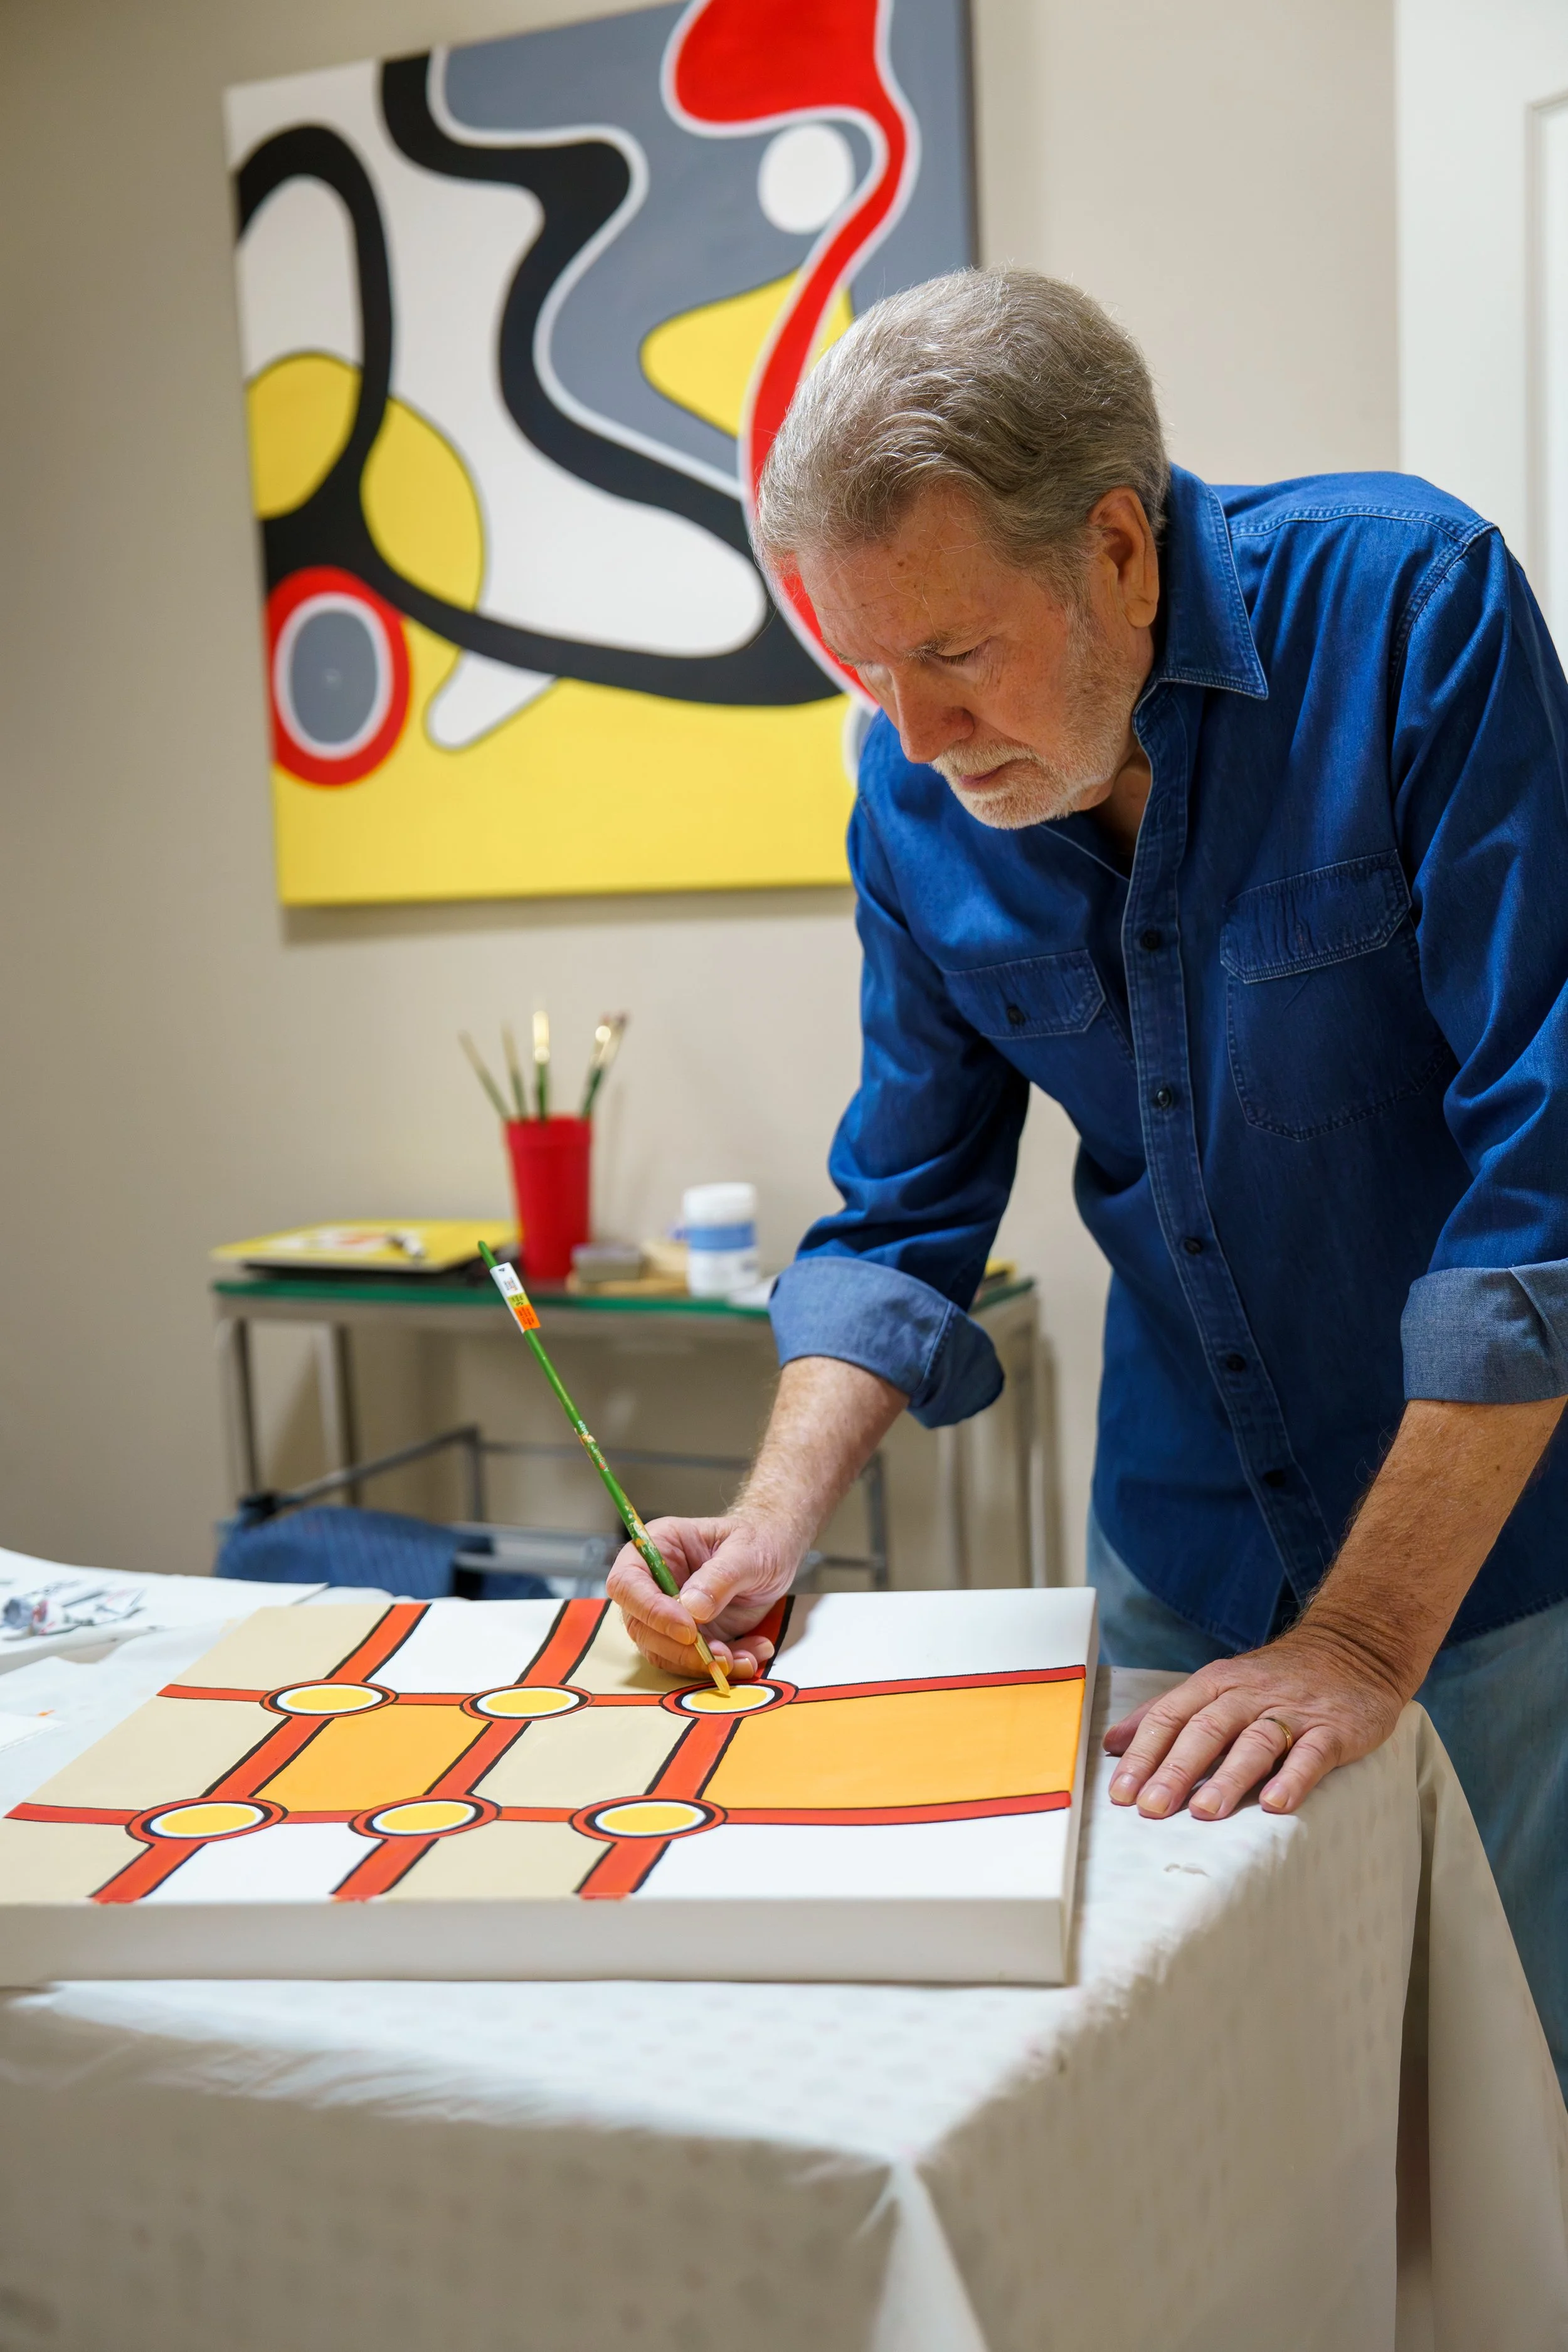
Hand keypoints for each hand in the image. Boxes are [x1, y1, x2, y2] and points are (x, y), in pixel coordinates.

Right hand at [608, 1514, 800, 1681]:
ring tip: (744, 1659)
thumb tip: (692, 1610)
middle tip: (721, 1655)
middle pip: (639, 1626)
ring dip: (701, 1664)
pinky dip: (719, 1668)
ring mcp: (669, 1613)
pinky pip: (691, 1663)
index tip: (688, 1629)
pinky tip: (750, 1656)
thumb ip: (720, 1576)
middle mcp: (654, 1582)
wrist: (775, 1552)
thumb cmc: (758, 1539)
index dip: (650, 1610)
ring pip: (663, 1652)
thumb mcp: (747, 1551)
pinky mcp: (689, 1637)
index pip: (627, 1582)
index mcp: (657, 1547)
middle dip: (680, 1649)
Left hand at [1102, 1623, 1407, 1819]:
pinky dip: (1293, 1778)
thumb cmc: (1274, 1680)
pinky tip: (1275, 1803)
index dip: (1142, 1755)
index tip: (1120, 1793)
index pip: (1169, 1717)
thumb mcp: (1217, 1685)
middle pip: (1205, 1729)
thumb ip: (1167, 1714)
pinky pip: (1311, 1754)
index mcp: (1214, 1684)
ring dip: (1227, 1777)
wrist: (1352, 1648)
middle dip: (1174, 1769)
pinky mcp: (1333, 1729)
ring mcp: (1291, 1711)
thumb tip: (1112, 1744)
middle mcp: (1247, 1695)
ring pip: (1254, 1742)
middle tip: (1151, 1808)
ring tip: (1204, 1812)